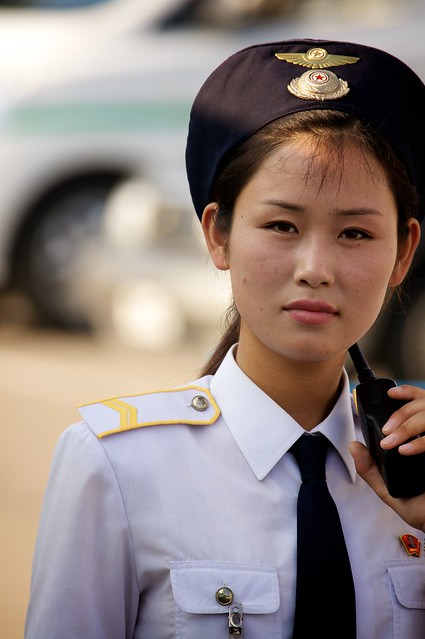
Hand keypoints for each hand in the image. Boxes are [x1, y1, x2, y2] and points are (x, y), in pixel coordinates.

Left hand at [350, 395, 424, 533]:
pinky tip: (405, 451)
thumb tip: (354, 446)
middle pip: (423, 407)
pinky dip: (420, 443)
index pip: (420, 406)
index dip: (408, 394)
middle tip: (387, 431)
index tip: (391, 395)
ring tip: (392, 444)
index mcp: (422, 443)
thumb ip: (371, 470)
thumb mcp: (390, 491)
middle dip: (402, 415)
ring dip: (407, 426)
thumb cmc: (422, 510)